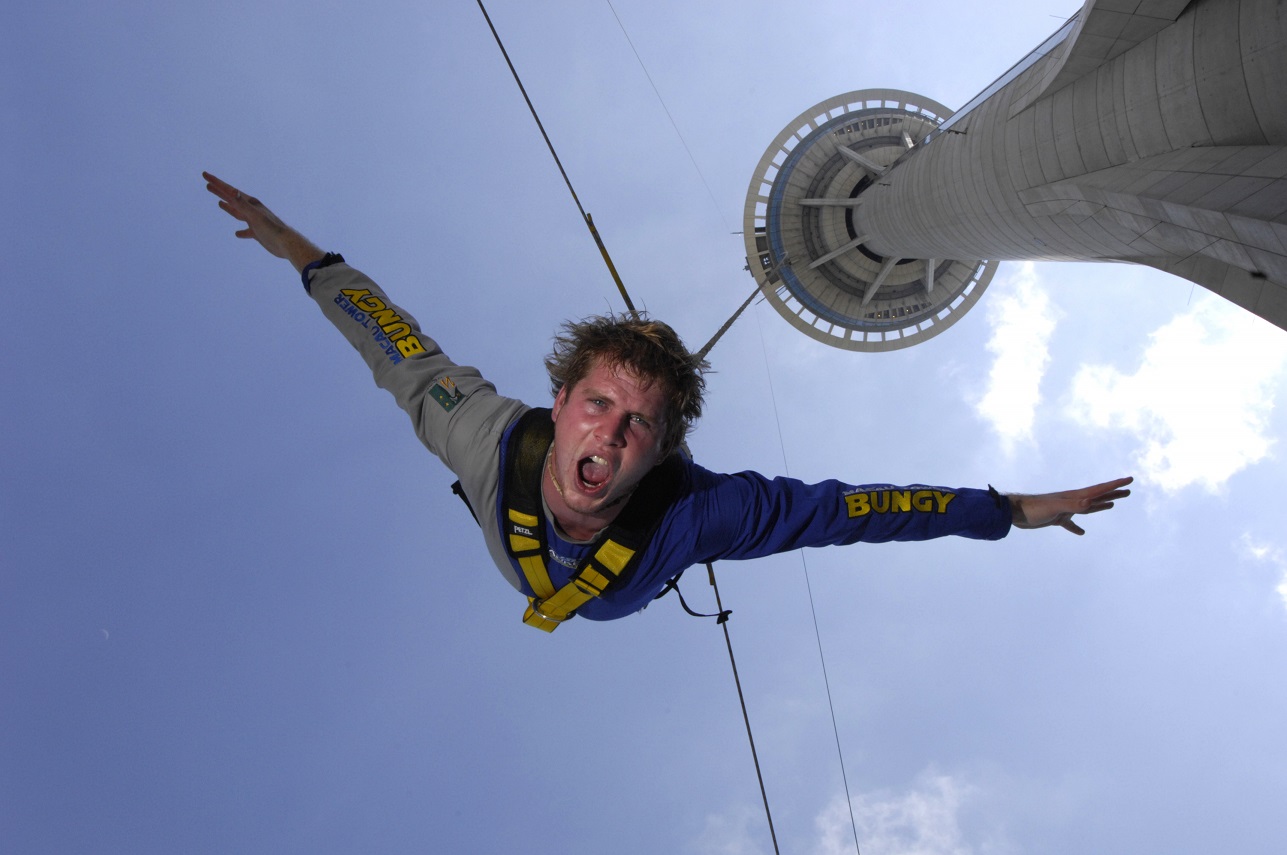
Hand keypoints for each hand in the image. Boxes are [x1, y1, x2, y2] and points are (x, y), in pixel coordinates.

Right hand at [203, 172, 323, 271]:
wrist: (287, 245)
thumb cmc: (272, 230)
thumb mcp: (255, 216)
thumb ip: (243, 204)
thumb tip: (232, 191)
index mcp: (250, 203)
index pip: (229, 190)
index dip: (217, 183)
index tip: (205, 175)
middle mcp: (252, 210)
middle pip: (232, 199)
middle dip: (219, 191)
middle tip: (207, 184)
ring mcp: (255, 221)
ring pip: (238, 213)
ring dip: (228, 208)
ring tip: (219, 203)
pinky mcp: (258, 233)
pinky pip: (247, 231)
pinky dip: (241, 232)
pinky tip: (237, 234)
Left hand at [1009, 476, 1132, 534]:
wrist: (1014, 513)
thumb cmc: (1033, 508)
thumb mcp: (1056, 507)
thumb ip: (1073, 505)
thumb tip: (1091, 501)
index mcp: (1075, 496)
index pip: (1099, 489)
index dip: (1115, 484)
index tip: (1130, 479)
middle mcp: (1072, 501)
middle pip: (1097, 496)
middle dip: (1113, 492)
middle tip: (1128, 490)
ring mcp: (1064, 510)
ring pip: (1088, 507)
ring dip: (1101, 505)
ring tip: (1113, 503)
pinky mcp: (1056, 519)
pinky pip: (1070, 524)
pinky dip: (1077, 528)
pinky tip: (1082, 533)